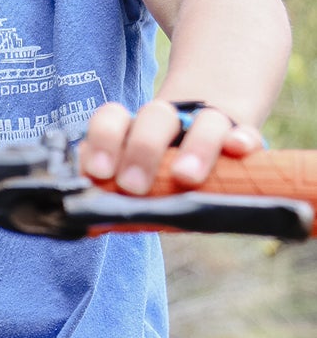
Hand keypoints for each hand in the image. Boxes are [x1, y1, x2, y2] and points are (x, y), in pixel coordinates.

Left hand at [79, 100, 265, 194]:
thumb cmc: (162, 175)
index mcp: (135, 130)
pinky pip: (246, 133)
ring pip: (205, 122)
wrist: (209, 145)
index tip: (99, 171)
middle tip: (133, 185)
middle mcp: (170, 122)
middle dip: (143, 150)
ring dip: (195, 147)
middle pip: (156, 117)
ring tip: (185, 177)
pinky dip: (243, 140)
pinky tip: (238, 150)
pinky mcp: (242, 135)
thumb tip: (91, 221)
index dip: (103, 140)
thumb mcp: (138, 181)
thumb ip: (118, 192)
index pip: (114, 120)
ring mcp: (209, 124)